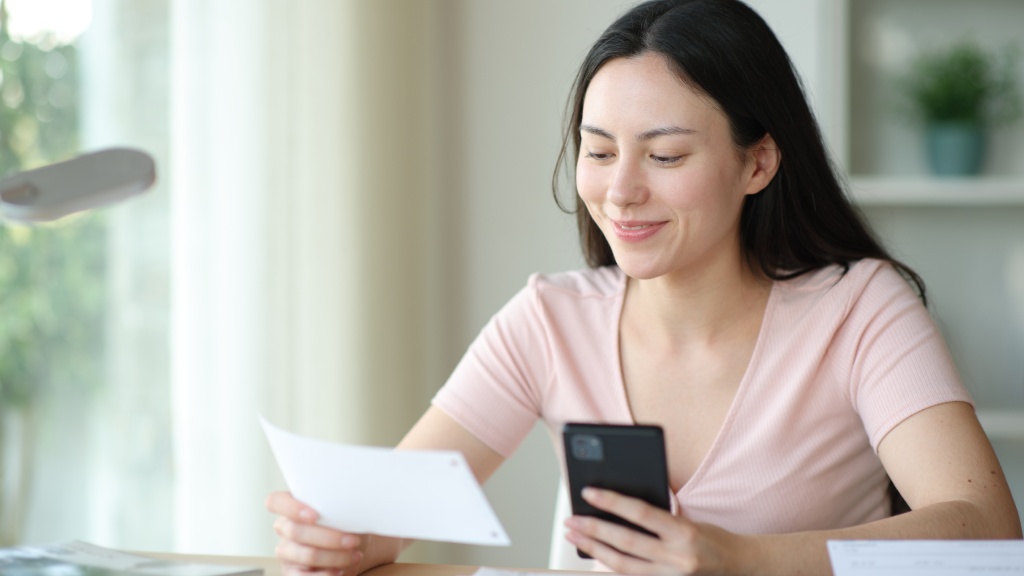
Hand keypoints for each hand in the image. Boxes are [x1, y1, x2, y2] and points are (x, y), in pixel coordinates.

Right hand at [266, 491, 365, 575]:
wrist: (352, 548)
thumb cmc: (346, 524)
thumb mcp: (342, 512)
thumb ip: (336, 507)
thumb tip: (349, 508)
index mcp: (292, 508)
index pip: (275, 502)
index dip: (291, 508)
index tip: (315, 515)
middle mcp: (284, 529)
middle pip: (296, 531)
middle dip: (329, 537)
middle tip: (353, 540)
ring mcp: (286, 552)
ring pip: (307, 554)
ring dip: (335, 557)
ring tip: (355, 556)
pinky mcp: (292, 573)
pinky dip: (326, 574)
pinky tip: (341, 570)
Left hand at [564, 487, 747, 574]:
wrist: (738, 567)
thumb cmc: (710, 538)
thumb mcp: (688, 520)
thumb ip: (657, 517)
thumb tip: (618, 506)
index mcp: (684, 532)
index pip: (641, 513)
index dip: (612, 502)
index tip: (589, 492)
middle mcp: (677, 558)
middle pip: (626, 543)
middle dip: (594, 529)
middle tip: (572, 519)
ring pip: (623, 565)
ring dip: (594, 549)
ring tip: (574, 536)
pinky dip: (610, 566)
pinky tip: (594, 555)